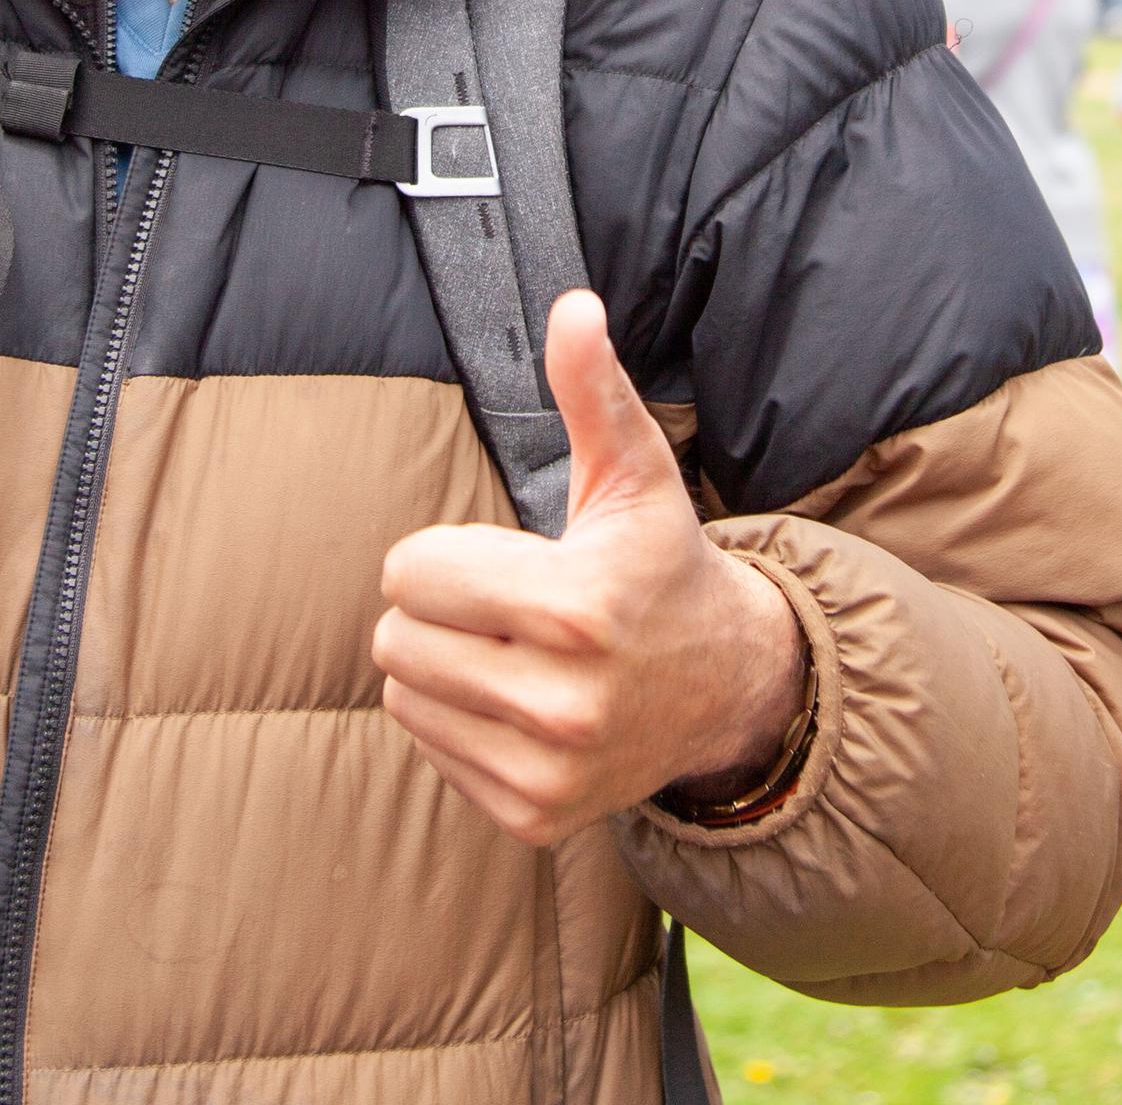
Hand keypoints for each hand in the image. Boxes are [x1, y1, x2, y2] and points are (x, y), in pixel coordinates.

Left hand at [374, 292, 806, 846]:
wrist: (724, 689)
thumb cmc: (658, 566)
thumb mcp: (632, 472)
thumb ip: (592, 389)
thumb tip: (572, 306)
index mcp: (576, 609)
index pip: (410, 573)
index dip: (443, 552)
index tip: (502, 557)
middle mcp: (561, 702)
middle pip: (397, 637)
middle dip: (437, 608)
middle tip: (504, 606)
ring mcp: (548, 769)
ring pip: (403, 694)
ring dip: (439, 664)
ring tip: (511, 651)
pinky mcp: (534, 815)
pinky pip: (430, 748)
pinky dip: (458, 720)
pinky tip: (519, 701)